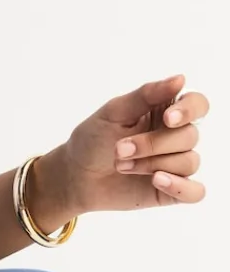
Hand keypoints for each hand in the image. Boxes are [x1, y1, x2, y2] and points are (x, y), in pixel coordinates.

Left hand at [60, 74, 208, 212]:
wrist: (75, 177)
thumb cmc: (92, 140)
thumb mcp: (113, 113)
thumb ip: (146, 95)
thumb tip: (180, 79)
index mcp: (165, 112)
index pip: (197, 104)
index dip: (189, 110)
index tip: (168, 118)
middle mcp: (175, 137)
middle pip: (190, 136)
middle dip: (153, 144)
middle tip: (118, 150)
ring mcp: (175, 164)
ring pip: (189, 162)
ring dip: (152, 164)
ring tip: (122, 165)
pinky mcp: (172, 190)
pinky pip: (195, 192)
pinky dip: (180, 187)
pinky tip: (157, 181)